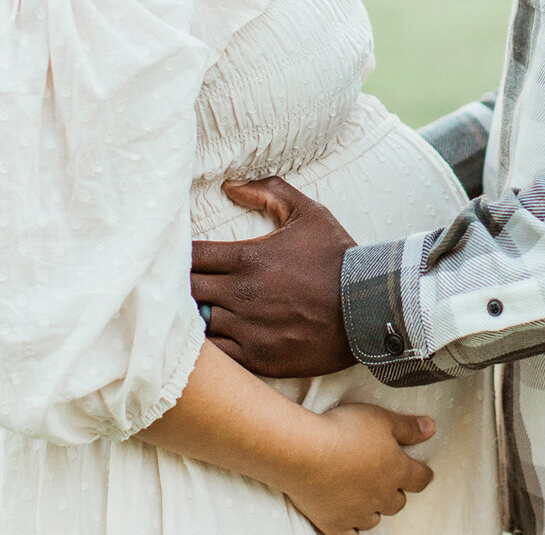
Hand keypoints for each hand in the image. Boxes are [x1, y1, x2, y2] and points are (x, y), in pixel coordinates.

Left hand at [191, 176, 357, 376]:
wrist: (369, 307)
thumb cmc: (337, 257)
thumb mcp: (309, 212)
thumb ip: (268, 192)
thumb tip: (230, 185)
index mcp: (247, 259)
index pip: (190, 256)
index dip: (178, 255)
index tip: (177, 256)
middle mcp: (241, 295)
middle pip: (185, 291)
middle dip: (177, 286)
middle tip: (175, 284)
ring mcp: (248, 330)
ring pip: (195, 326)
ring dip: (188, 318)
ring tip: (186, 313)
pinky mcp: (257, 358)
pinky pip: (214, 358)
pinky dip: (205, 350)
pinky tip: (206, 340)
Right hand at [281, 403, 434, 533]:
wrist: (306, 452)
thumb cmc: (345, 430)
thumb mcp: (381, 418)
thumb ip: (408, 427)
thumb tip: (431, 428)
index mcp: (396, 470)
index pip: (420, 478)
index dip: (423, 474)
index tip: (424, 473)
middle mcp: (381, 496)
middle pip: (397, 502)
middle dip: (395, 490)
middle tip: (388, 479)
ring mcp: (358, 513)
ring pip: (374, 519)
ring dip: (373, 508)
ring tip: (365, 496)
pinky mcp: (334, 523)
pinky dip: (351, 528)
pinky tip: (348, 520)